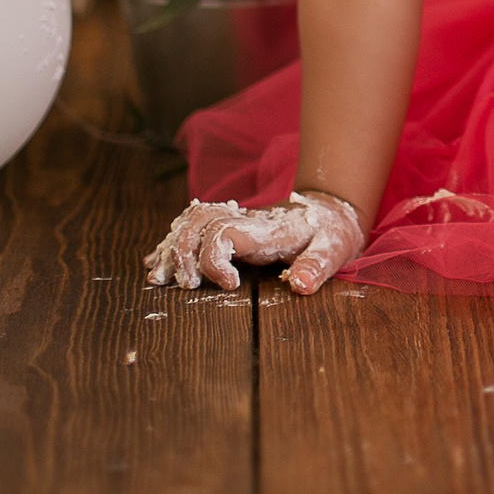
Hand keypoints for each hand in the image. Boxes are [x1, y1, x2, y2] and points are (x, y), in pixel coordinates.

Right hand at [143, 191, 364, 293]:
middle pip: (200, 220)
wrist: (331, 207)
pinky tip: (159, 260)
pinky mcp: (231, 222)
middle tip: (186, 286)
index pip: (225, 232)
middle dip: (183, 253)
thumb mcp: (334, 250)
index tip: (228, 286)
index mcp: (267, 229)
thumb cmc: (332, 232)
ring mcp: (237, 218)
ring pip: (192, 219)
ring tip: (159, 277)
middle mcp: (247, 219)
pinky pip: (193, 222)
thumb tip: (299, 286)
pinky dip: (173, 241)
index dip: (214, 259)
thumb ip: (317, 266)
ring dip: (172, 246)